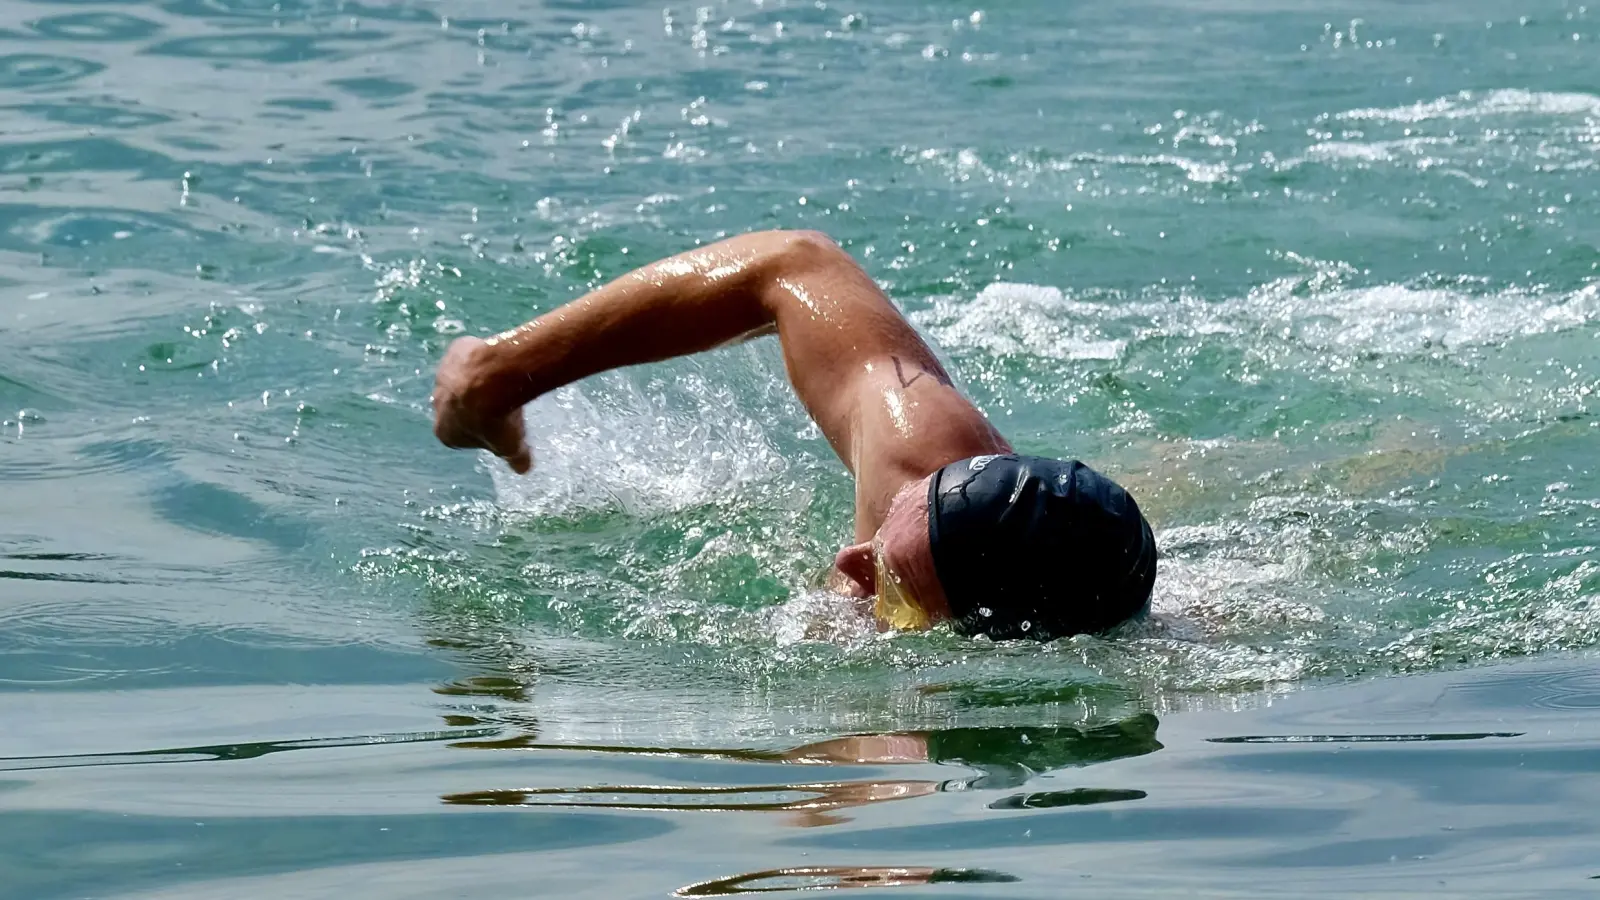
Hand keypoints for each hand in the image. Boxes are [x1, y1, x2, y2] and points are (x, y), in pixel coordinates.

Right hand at [431, 336, 533, 473]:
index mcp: (445, 432)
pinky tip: (499, 363)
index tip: (500, 426)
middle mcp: (437, 404)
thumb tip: (523, 468)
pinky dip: (481, 360)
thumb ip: (516, 459)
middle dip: (477, 406)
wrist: (493, 378)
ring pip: (461, 381)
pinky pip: (468, 357)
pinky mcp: (452, 353)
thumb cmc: (498, 419)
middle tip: (503, 403)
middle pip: (458, 407)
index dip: (481, 432)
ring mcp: (442, 376)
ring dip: (478, 382)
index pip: (461, 436)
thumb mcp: (511, 446)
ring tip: (505, 382)